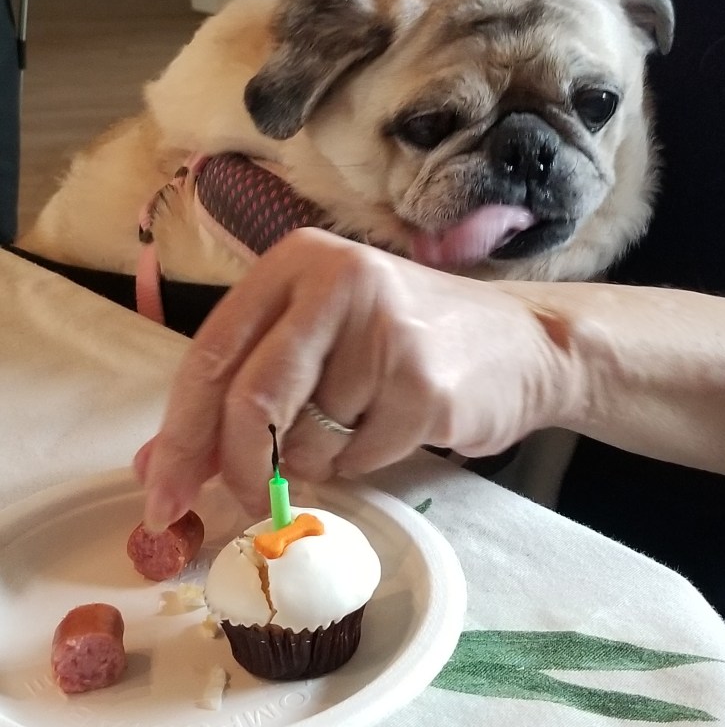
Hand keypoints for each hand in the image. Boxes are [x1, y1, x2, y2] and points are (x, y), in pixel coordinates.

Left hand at [135, 228, 573, 528]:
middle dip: (239, 469)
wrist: (522, 343)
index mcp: (296, 260)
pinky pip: (358, 459)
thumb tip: (158, 466)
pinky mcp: (425, 383)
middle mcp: (338, 280)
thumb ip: (241, 390)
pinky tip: (396, 423)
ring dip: (319, 460)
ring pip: (306, 442)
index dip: (179, 432)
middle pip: (251, 400)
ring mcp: (386, 330)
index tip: (161, 494)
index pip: (211, 352)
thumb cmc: (404, 341)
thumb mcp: (318, 341)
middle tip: (244, 506)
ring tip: (362, 420)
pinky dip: (363, 463)